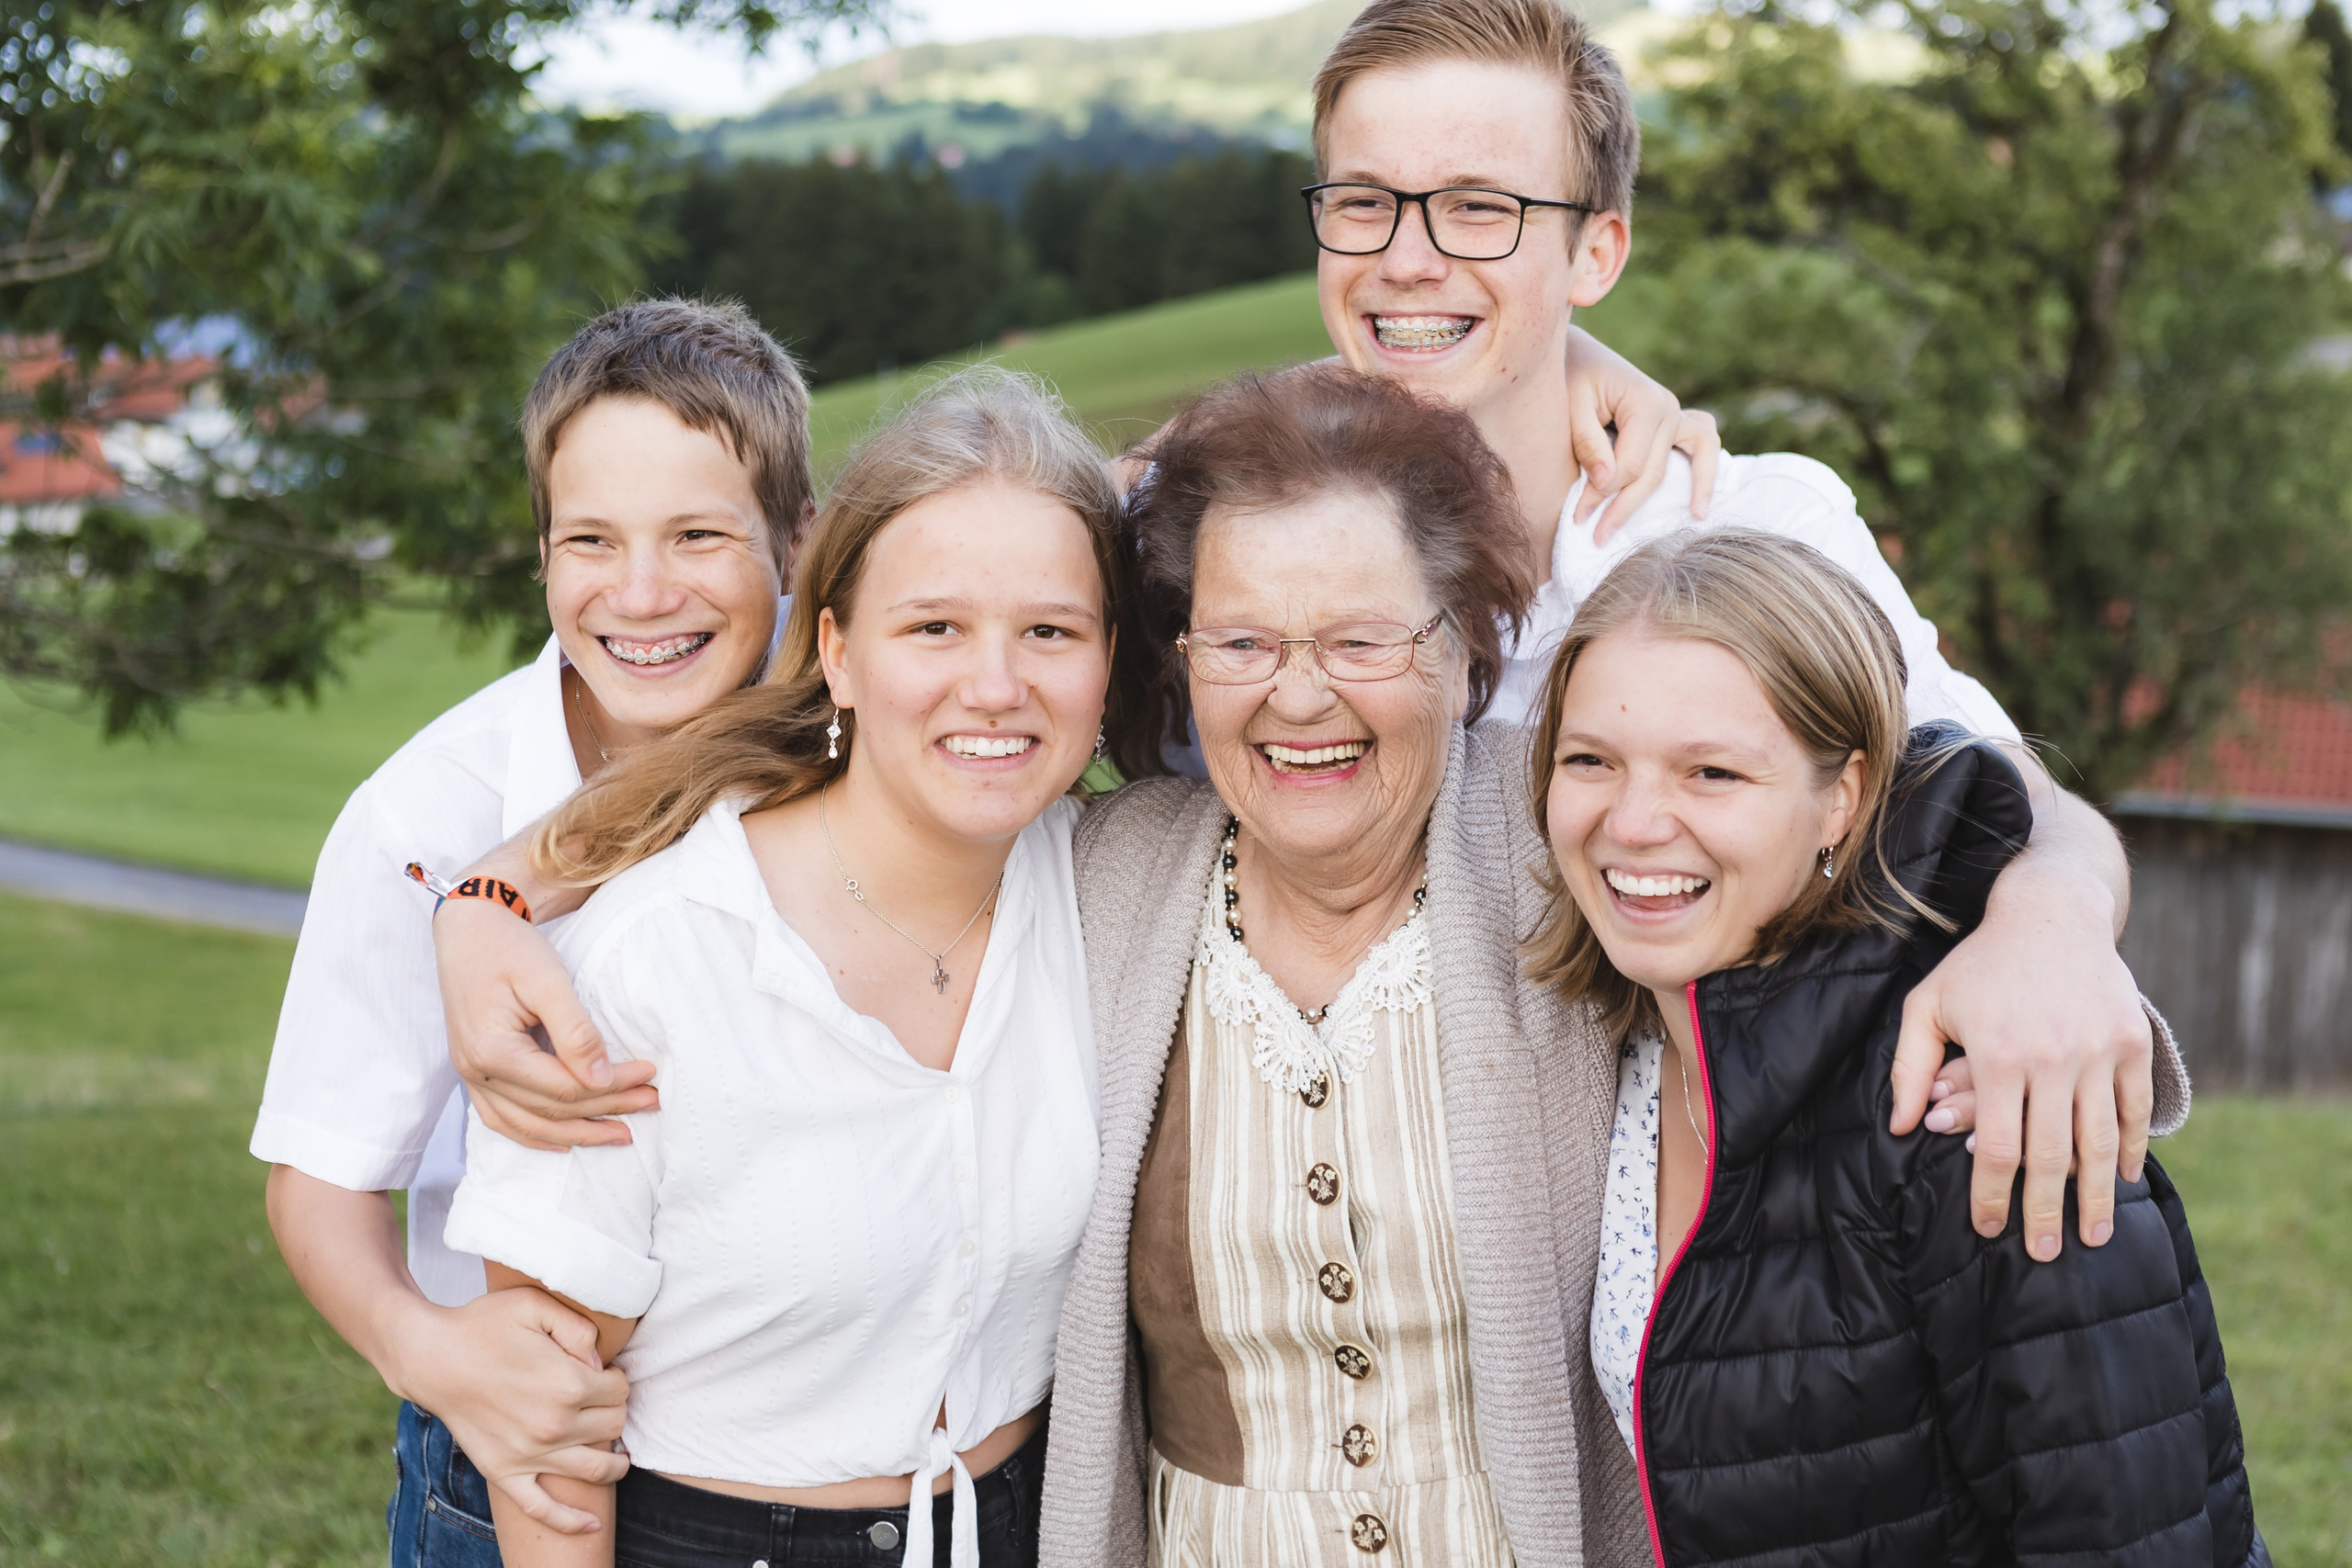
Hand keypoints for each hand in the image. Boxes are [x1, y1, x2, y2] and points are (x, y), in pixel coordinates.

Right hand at [391, 1286, 629, 1535]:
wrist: (431, 1357)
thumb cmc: (482, 1325)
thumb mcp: (534, 1306)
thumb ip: (579, 1327)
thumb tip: (600, 1360)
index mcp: (568, 1384)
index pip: (620, 1389)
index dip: (616, 1377)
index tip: (603, 1372)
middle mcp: (554, 1425)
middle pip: (613, 1425)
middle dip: (614, 1410)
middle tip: (602, 1401)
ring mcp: (529, 1455)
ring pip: (596, 1468)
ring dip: (616, 1461)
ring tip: (620, 1454)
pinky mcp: (504, 1473)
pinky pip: (543, 1509)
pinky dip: (571, 1521)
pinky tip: (592, 1525)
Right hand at [435, 898, 654, 1149]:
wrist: (468, 928)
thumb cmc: (508, 947)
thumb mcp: (546, 979)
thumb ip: (575, 1031)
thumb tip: (600, 1078)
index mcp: (492, 1051)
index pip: (565, 1085)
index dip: (612, 1085)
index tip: (650, 1074)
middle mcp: (476, 1071)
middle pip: (550, 1109)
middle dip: (606, 1109)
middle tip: (652, 1102)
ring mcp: (470, 1076)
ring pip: (527, 1124)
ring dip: (577, 1133)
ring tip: (621, 1134)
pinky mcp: (474, 1071)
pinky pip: (501, 1119)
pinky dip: (535, 1135)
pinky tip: (566, 1140)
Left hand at [1561, 326, 1721, 540]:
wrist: (1575, 354)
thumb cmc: (1567, 377)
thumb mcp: (1569, 404)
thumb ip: (1587, 442)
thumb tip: (1607, 481)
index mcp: (1645, 402)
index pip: (1630, 465)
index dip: (1602, 495)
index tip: (1576, 516)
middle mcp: (1669, 407)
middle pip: (1654, 471)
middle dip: (1623, 508)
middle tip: (1597, 538)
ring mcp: (1677, 413)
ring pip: (1692, 459)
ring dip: (1691, 490)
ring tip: (1692, 519)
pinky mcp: (1675, 420)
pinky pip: (1703, 443)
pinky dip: (1706, 469)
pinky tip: (1700, 501)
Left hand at [1890, 882, 2152, 1261]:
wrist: (2050, 913)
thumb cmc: (1979, 965)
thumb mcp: (1927, 1004)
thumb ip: (1908, 1066)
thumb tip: (1900, 1128)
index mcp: (1996, 1054)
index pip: (1995, 1148)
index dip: (1992, 1196)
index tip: (1989, 1229)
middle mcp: (2051, 1057)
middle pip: (2050, 1156)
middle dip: (2045, 1212)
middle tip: (2046, 1253)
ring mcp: (2098, 1050)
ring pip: (2098, 1141)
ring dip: (2097, 1194)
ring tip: (2093, 1233)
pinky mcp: (2133, 1041)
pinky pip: (2133, 1109)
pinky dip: (2129, 1147)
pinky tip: (2122, 1177)